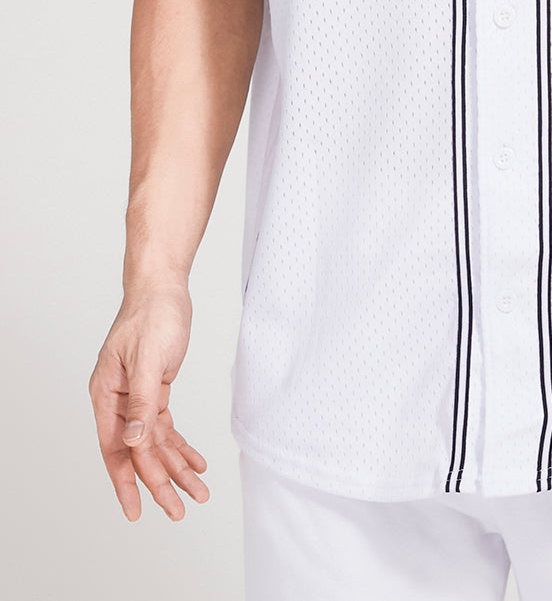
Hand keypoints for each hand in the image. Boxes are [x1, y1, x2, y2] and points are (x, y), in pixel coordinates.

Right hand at [89, 286, 209, 520]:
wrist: (163, 288)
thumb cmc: (152, 316)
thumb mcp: (148, 359)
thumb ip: (141, 403)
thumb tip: (135, 442)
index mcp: (106, 395)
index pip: (115, 448)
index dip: (126, 482)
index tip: (137, 511)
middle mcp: (117, 402)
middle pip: (137, 452)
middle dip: (159, 482)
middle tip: (180, 509)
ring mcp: (135, 398)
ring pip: (154, 443)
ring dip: (176, 467)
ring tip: (198, 491)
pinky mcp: (154, 391)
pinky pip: (165, 427)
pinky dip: (180, 445)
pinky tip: (195, 463)